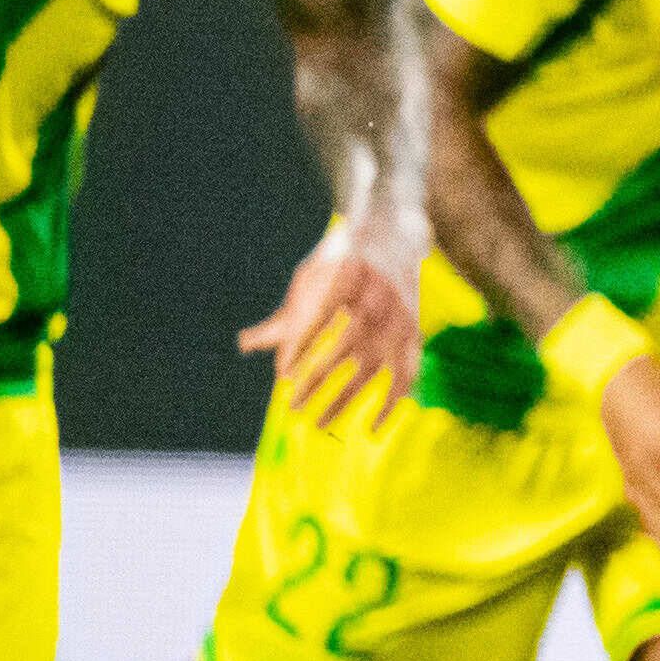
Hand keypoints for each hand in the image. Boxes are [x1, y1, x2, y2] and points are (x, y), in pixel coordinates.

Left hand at [238, 223, 421, 430]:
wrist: (393, 235)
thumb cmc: (342, 262)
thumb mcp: (311, 278)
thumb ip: (288, 316)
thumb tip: (246, 345)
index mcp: (347, 272)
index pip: (320, 313)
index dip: (301, 346)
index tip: (283, 374)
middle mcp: (377, 294)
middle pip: (346, 342)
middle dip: (318, 377)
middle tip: (293, 404)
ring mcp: (398, 315)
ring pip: (373, 363)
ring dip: (346, 395)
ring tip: (320, 422)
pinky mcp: (413, 332)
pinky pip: (406, 373)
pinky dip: (392, 401)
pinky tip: (373, 425)